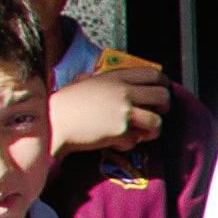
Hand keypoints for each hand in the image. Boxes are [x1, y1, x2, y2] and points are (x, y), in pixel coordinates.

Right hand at [50, 56, 172, 155]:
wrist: (53, 122)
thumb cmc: (65, 103)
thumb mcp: (85, 81)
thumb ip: (102, 79)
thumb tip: (108, 78)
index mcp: (116, 77)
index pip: (154, 74)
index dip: (163, 84)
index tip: (162, 91)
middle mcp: (124, 92)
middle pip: (163, 97)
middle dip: (164, 108)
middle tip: (156, 114)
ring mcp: (123, 112)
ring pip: (157, 122)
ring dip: (151, 130)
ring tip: (139, 133)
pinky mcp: (120, 132)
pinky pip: (135, 141)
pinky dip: (127, 144)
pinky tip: (113, 141)